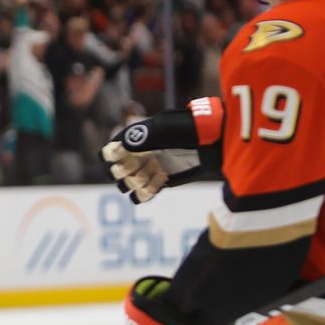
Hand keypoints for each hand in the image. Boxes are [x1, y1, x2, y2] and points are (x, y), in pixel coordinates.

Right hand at [100, 97, 221, 202]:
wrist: (214, 141)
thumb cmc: (188, 130)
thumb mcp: (164, 130)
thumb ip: (140, 138)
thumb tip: (117, 148)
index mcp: (135, 139)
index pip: (111, 151)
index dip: (112, 157)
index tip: (122, 158)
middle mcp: (140, 155)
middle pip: (117, 171)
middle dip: (125, 172)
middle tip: (141, 168)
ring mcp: (150, 169)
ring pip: (129, 184)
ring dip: (136, 183)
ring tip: (154, 176)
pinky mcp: (161, 181)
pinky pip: (143, 194)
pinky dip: (145, 194)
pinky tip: (157, 186)